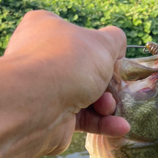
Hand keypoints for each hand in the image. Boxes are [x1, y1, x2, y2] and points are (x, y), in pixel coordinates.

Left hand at [5, 11, 129, 153]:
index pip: (79, 37)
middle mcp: (43, 59)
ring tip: (109, 108)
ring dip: (106, 105)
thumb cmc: (67, 64)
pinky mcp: (54, 119)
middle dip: (106, 84)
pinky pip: (84, 120)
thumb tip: (117, 47)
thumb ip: (114, 41)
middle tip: (113, 89)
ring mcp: (47, 91)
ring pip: (87, 97)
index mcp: (47, 29)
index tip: (113, 63)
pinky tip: (120, 127)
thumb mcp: (102, 43)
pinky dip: (102, 124)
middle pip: (87, 72)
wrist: (37, 106)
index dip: (100, 51)